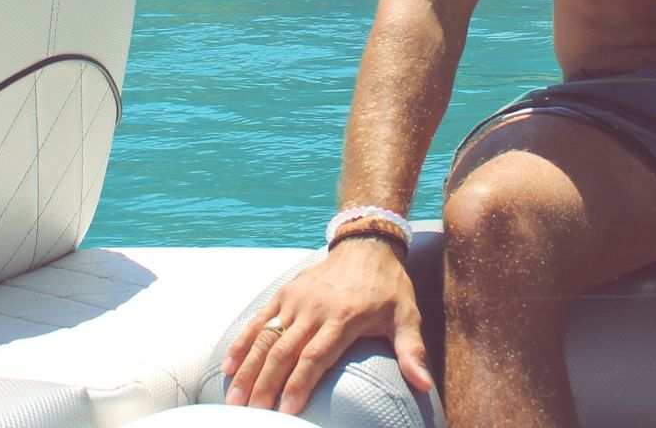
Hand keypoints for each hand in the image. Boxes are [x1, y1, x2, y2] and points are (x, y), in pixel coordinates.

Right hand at [222, 237, 432, 414]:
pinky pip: (259, 320)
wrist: (367, 244)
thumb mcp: (407, 316)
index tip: (287, 410)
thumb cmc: (388, 287)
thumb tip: (425, 385)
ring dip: (249, 369)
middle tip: (252, 415)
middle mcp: (315, 308)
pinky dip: (243, 343)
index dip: (300, 383)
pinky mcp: (285, 292)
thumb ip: (412, 352)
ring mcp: (296, 299)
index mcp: (344, 318)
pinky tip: (230, 366)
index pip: (316, 356)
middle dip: (266, 385)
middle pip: (284, 351)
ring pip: (266, 337)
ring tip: (234, 399)